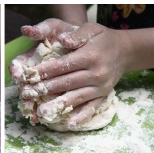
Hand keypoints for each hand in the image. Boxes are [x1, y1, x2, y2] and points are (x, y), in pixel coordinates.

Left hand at [11, 20, 130, 126]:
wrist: (125, 51)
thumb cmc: (103, 38)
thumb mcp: (91, 29)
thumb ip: (76, 34)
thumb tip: (62, 40)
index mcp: (91, 56)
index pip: (63, 65)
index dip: (45, 71)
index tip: (29, 75)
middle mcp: (97, 73)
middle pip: (67, 82)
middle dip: (45, 89)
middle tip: (28, 94)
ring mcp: (101, 87)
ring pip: (77, 97)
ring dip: (58, 105)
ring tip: (42, 112)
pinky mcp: (103, 96)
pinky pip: (92, 108)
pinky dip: (82, 116)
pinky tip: (71, 124)